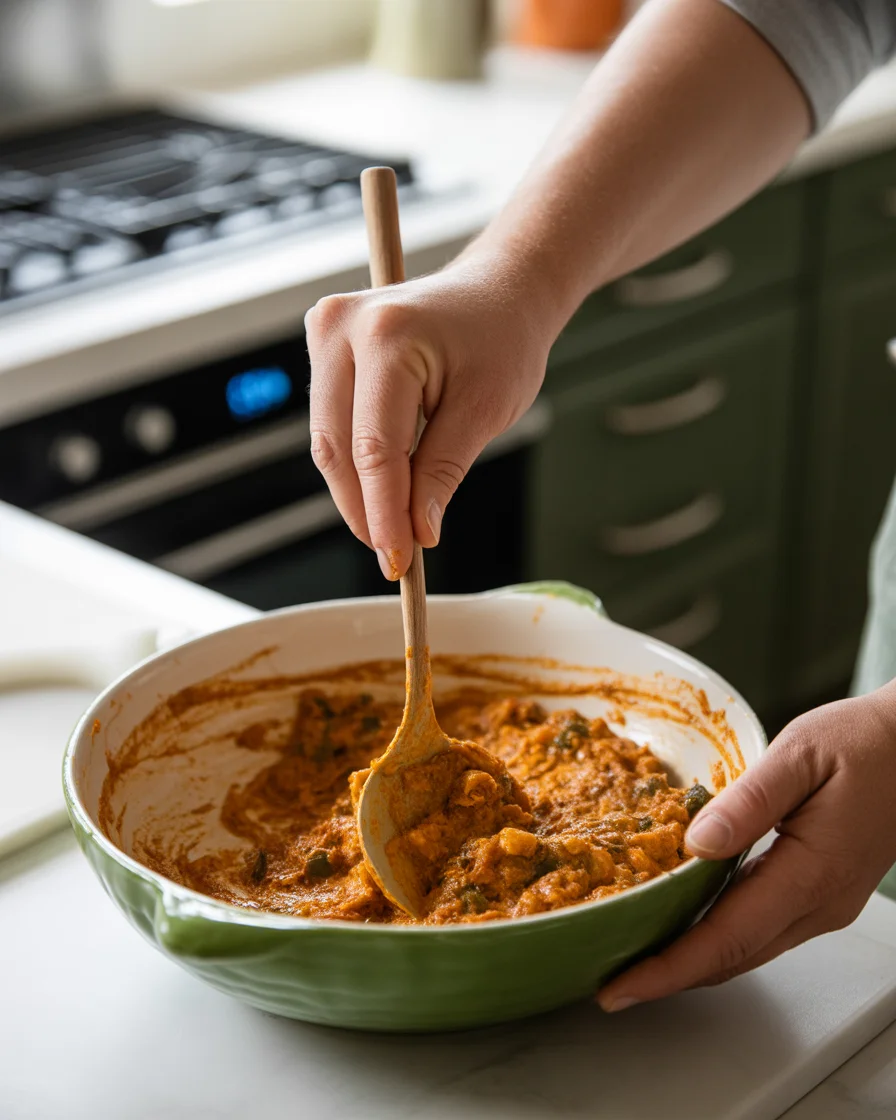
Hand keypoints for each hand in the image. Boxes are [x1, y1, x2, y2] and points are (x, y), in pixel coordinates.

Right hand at [305, 254, 555, 579]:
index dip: (384, 513)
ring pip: (327, 439)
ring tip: (391, 531)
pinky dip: (355, 462)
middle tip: (393, 558)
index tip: (399, 561)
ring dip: (356, 491)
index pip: (375, 448)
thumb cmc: (503, 338)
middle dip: (365, 509)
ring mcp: (325, 330)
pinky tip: (383, 492)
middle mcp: (340, 326)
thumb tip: (414, 532)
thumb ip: (443, 471)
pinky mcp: (324, 344)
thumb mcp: (485, 410)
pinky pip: (331, 421)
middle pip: (337, 446)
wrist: (500, 289)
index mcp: (386, 335)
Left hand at [597, 680, 895, 1011]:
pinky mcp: (822, 896)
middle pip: (733, 958)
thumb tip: (695, 843)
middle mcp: (820, 904)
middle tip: (610, 982)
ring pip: (747, 950)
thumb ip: (748, 802)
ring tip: (635, 958)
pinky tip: (684, 921)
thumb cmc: (864, 743)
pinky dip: (717, 936)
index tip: (621, 987)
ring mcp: (824, 906)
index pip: (727, 937)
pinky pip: (761, 929)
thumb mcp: (800, 755)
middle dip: (669, 976)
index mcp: (812, 874)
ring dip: (691, 961)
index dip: (669, 968)